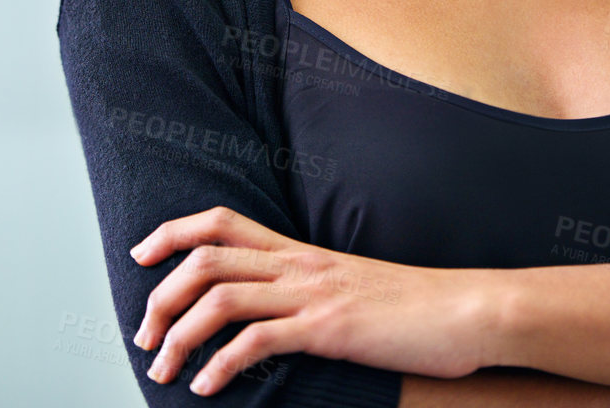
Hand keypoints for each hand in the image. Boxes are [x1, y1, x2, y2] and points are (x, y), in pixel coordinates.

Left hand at [129, 205, 497, 394]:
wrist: (468, 311)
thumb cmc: (414, 308)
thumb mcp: (350, 288)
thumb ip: (308, 292)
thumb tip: (271, 316)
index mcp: (300, 251)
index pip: (222, 221)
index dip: (173, 232)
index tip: (141, 255)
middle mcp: (299, 264)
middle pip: (206, 257)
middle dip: (161, 295)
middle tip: (142, 336)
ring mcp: (313, 294)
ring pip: (221, 297)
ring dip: (180, 334)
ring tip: (163, 369)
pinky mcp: (330, 329)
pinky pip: (259, 340)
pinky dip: (223, 364)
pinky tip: (210, 389)